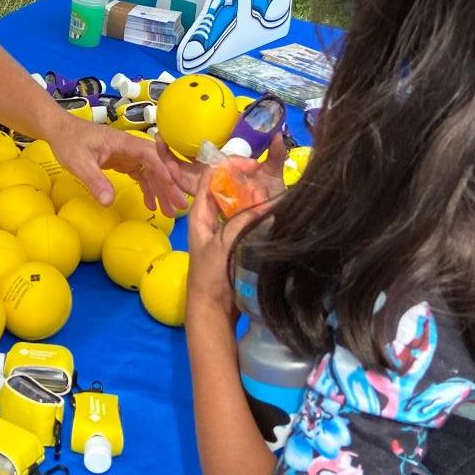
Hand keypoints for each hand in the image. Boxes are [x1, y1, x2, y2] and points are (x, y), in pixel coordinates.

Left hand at [50, 116, 192, 214]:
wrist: (59, 129)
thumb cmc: (69, 141)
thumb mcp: (78, 163)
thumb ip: (95, 180)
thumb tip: (109, 202)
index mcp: (124, 142)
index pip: (152, 157)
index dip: (165, 174)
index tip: (174, 191)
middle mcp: (130, 147)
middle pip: (157, 165)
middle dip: (169, 185)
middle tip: (179, 206)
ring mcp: (127, 153)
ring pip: (151, 171)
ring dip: (160, 190)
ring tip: (168, 211)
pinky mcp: (122, 160)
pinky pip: (141, 174)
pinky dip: (147, 188)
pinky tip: (151, 203)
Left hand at [186, 141, 285, 320]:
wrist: (213, 309)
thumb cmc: (209, 276)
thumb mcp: (223, 245)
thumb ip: (242, 221)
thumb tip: (267, 202)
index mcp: (200, 212)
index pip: (211, 176)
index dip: (230, 164)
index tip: (253, 164)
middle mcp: (212, 216)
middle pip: (230, 188)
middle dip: (249, 183)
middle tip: (266, 189)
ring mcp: (226, 228)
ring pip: (242, 203)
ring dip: (257, 199)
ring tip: (270, 201)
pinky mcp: (238, 240)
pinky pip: (250, 220)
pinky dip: (260, 214)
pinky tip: (273, 214)